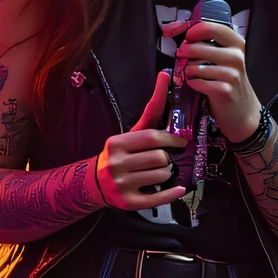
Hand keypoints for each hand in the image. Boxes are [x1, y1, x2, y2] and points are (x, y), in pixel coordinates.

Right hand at [95, 70, 187, 209]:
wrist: (95, 182)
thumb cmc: (121, 153)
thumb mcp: (132, 132)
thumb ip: (151, 109)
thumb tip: (165, 75)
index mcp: (117, 142)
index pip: (153, 138)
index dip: (172, 140)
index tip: (182, 142)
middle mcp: (116, 163)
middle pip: (160, 159)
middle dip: (168, 159)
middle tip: (165, 160)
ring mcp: (121, 184)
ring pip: (161, 176)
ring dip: (168, 173)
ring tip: (160, 172)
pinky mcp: (127, 202)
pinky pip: (158, 199)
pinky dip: (172, 193)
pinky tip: (178, 189)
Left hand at [164, 16, 261, 142]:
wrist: (242, 111)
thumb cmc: (227, 80)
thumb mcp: (222, 58)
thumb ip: (204, 43)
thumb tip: (172, 29)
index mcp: (236, 43)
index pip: (211, 27)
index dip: (191, 29)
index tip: (182, 36)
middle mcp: (236, 56)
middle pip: (201, 47)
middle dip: (185, 52)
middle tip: (182, 57)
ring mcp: (233, 74)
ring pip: (198, 66)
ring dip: (188, 70)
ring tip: (190, 73)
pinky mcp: (226, 91)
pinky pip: (199, 83)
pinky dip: (193, 83)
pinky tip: (195, 85)